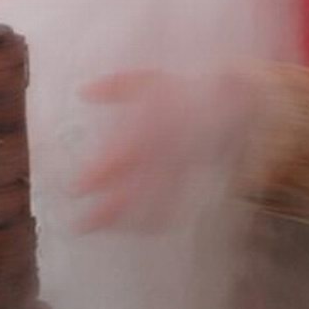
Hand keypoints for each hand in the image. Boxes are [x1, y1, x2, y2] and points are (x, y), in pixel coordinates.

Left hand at [71, 69, 249, 232]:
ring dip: (126, 221)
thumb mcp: (148, 79)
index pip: (119, 159)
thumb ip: (115, 87)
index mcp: (152, 130)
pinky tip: (135, 227)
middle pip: (133, 192)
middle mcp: (165, 157)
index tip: (76, 189)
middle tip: (80, 224)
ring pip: (152, 206)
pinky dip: (153, 221)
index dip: (97, 176)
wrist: (232, 101)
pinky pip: (173, 208)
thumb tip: (85, 92)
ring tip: (99, 229)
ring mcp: (179, 173)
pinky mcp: (191, 182)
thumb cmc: (185, 90)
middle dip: (106, 211)